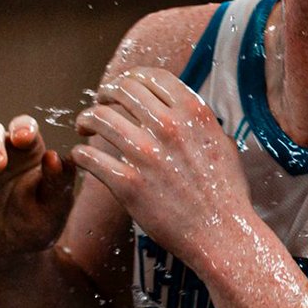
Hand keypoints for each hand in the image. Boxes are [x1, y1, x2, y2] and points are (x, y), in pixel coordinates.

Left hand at [73, 67, 248, 269]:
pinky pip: (92, 158)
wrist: (221, 231)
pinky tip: (81, 155)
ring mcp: (147, 154)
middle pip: (123, 90)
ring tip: (84, 126)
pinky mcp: (129, 185)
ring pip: (101, 118)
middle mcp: (169, 126)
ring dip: (86, 118)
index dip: (130, 77)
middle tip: (100, 103)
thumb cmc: (226, 189)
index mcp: (193, 111)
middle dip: (105, 93)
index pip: (151, 76)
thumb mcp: (222, 140)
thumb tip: (187, 112)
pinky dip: (81, 153)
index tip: (122, 87)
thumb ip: (201, 122)